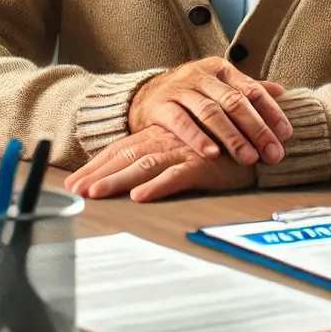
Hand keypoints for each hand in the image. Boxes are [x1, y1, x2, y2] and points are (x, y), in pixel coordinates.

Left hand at [65, 125, 254, 202]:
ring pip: (145, 165)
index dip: (97, 164)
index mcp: (162, 134)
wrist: (257, 140)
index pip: (123, 149)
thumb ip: (163, 155)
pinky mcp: (204, 164)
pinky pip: (177, 175)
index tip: (73, 182)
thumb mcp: (187, 148)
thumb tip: (134, 177)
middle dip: (97, 174)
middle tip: (74, 191)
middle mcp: (169, 139)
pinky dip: (158, 186)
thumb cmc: (221, 146)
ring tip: (97, 194)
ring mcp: (185, 150)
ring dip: (119, 180)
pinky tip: (141, 196)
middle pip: (127, 156)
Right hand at [128, 57, 291, 166]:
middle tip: (272, 153)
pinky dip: (198, 138)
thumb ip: (247, 89)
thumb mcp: (218, 86)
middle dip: (257, 129)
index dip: (271, 112)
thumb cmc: (191, 93)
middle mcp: (202, 76)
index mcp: (221, 69)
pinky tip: (212, 154)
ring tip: (248, 157)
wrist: (144, 93)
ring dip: (232, 137)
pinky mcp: (160, 106)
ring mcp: (180, 90)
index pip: (252, 90)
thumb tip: (281, 91)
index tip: (286, 135)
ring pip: (211, 112)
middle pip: (235, 102)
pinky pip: (181, 123)